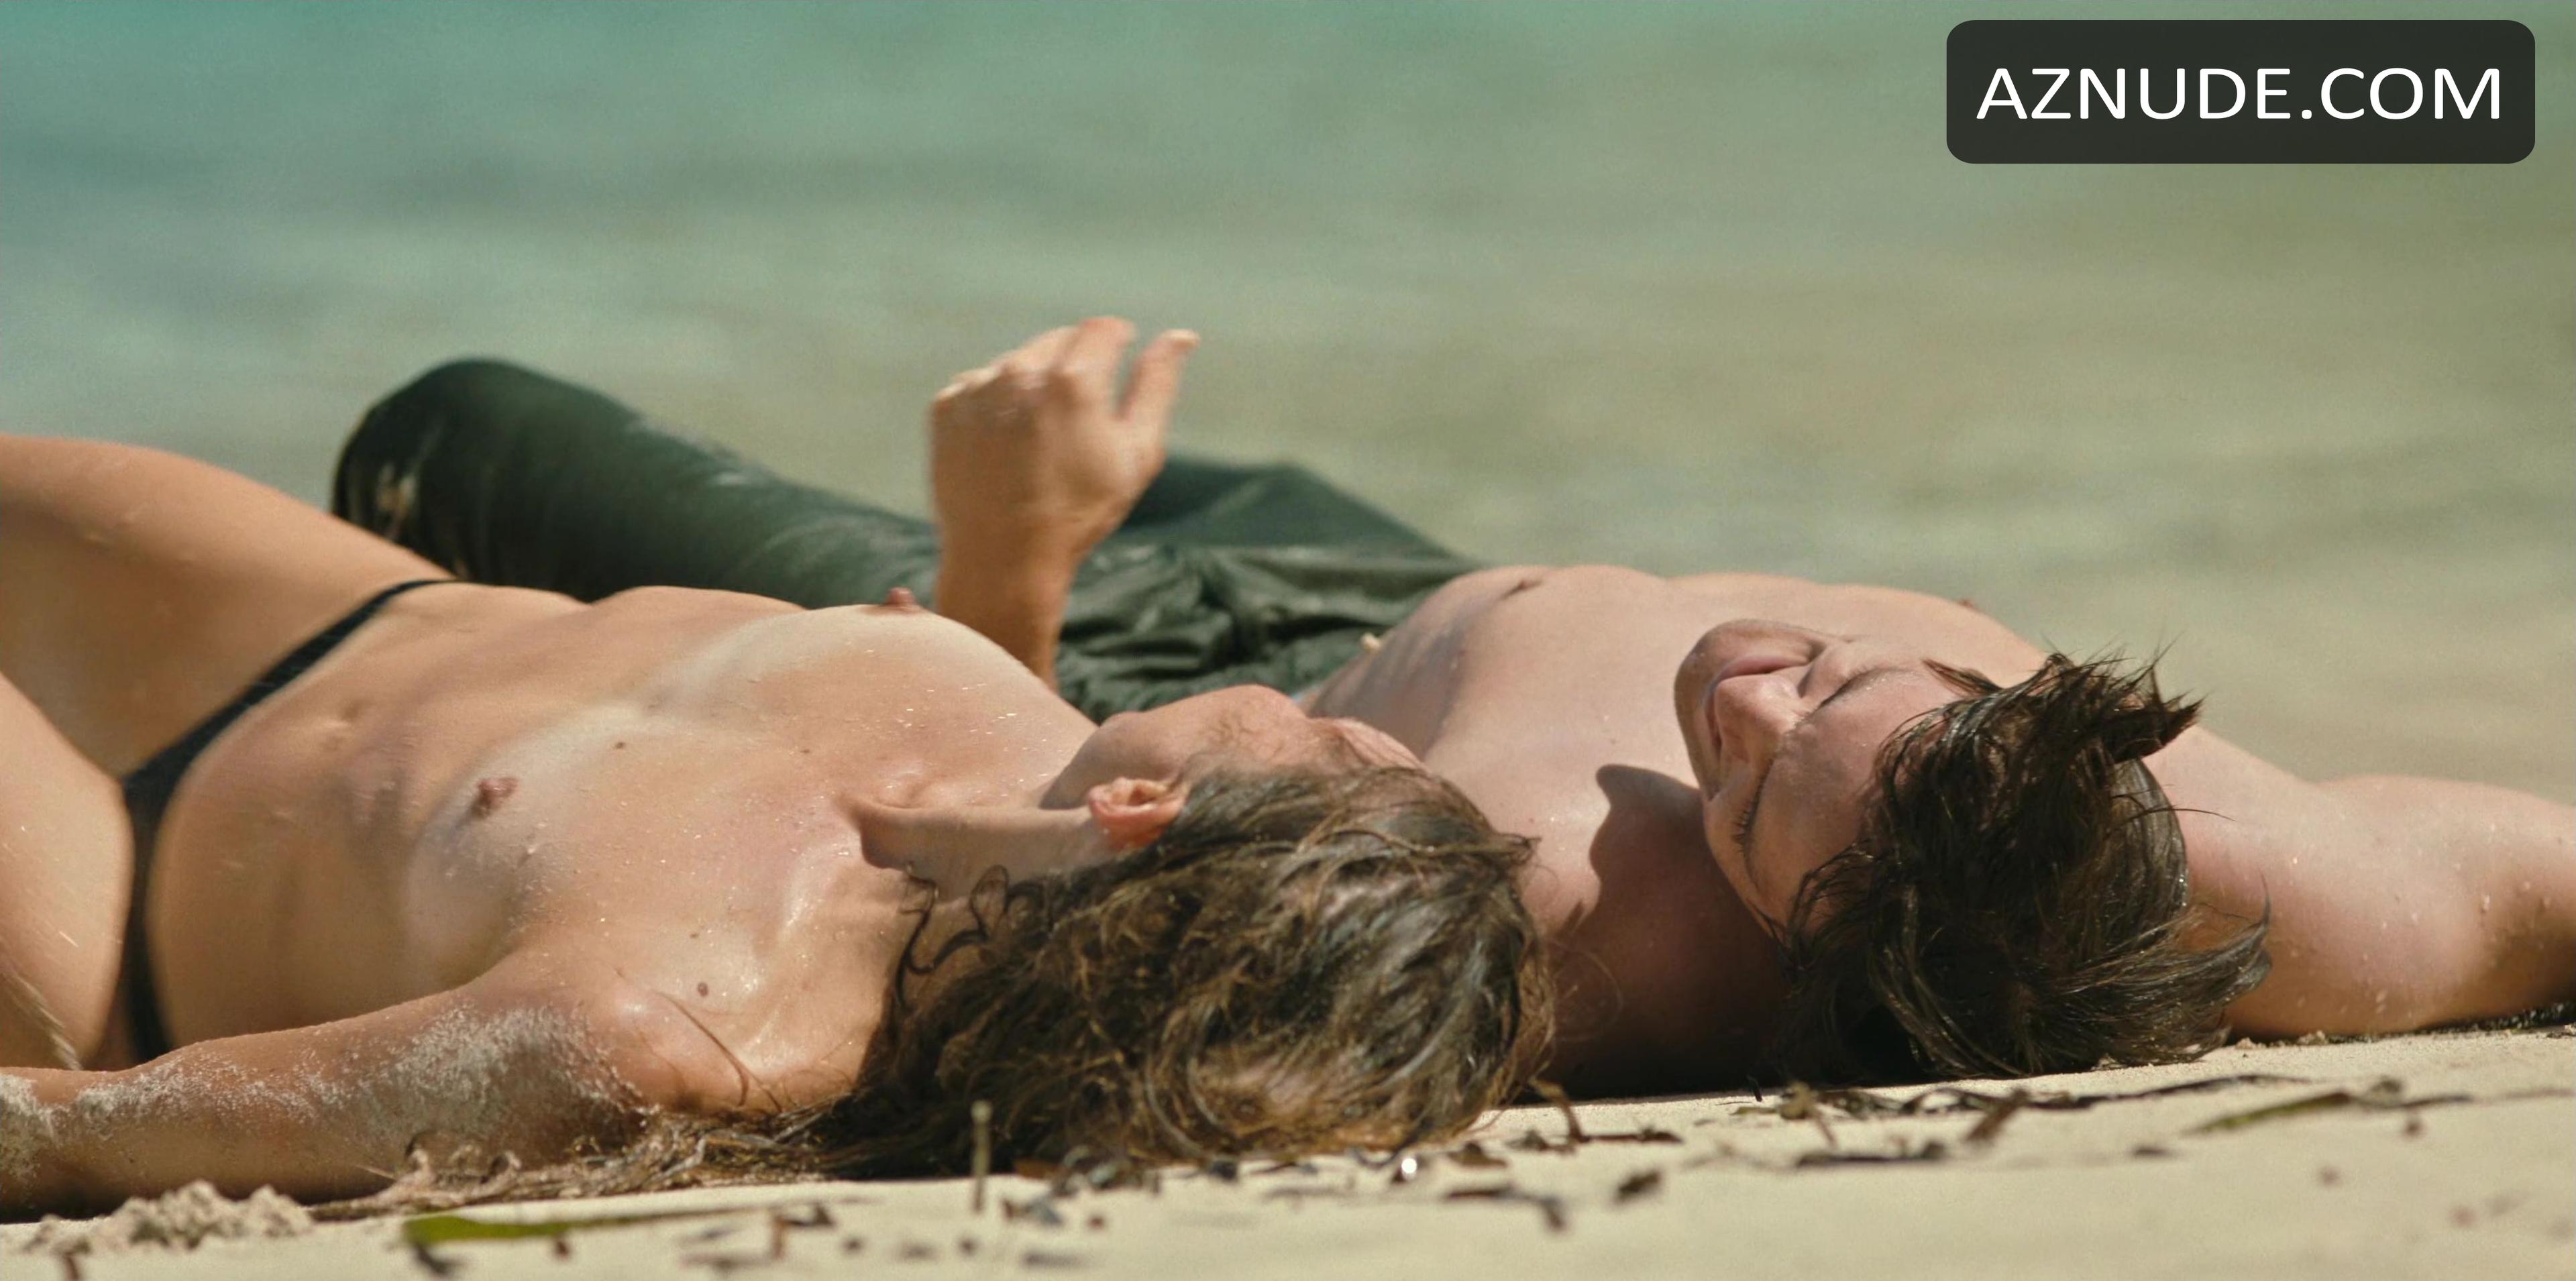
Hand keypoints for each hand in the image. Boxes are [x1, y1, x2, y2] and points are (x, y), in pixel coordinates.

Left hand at [929, 316, 1196, 572]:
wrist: (1004, 559)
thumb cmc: (1080, 511)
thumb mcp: (1137, 453)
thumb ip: (1156, 386)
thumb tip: (1181, 336)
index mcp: (1073, 380)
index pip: (1102, 328)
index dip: (1117, 337)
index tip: (1120, 349)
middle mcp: (1020, 372)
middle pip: (1058, 340)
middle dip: (1076, 364)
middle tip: (1080, 416)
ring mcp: (977, 389)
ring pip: (1018, 362)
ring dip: (1034, 385)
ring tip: (1040, 439)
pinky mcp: (947, 408)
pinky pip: (980, 385)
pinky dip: (996, 405)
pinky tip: (1007, 446)